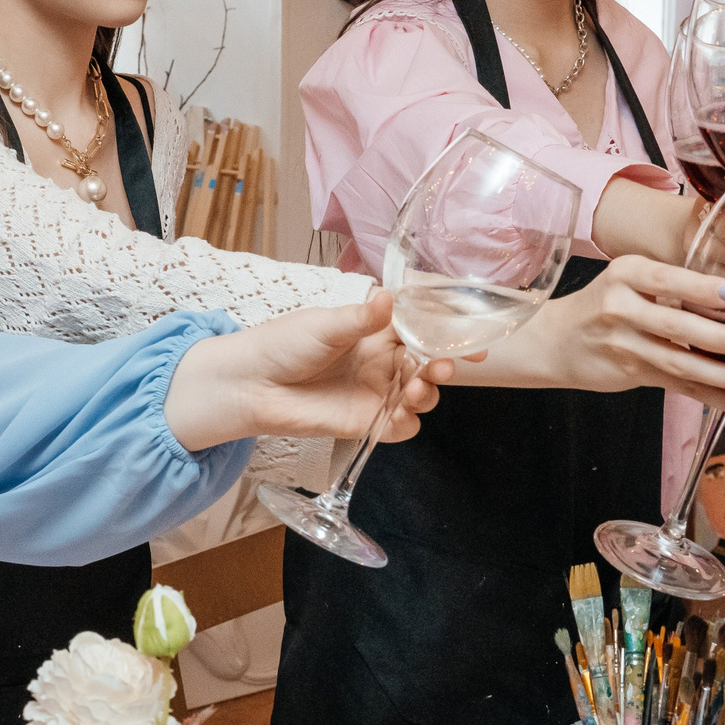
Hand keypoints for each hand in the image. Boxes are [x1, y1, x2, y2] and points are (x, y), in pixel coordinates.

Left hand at [164, 292, 440, 451]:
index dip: (448, 334)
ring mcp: (376, 392)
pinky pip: (400, 427)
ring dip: (428, 393)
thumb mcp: (325, 325)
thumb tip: (388, 297)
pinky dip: (407, 422)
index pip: (423, 329)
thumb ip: (361, 318)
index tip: (472, 339)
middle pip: (428, 364)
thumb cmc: (284, 344)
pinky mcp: (366, 422)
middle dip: (444, 366)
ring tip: (417, 389)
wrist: (252, 384)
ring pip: (420, 396)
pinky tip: (399, 414)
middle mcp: (382, 361)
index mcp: (377, 330)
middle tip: (444, 366)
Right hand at [482, 257, 724, 411]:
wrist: (553, 339)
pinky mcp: (631, 373)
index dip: (710, 288)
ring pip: (683, 362)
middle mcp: (622, 306)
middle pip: (681, 325)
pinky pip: (680, 386)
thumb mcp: (631, 279)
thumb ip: (675, 284)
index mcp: (627, 273)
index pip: (672, 279)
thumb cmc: (603, 304)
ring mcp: (624, 343)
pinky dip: (713, 394)